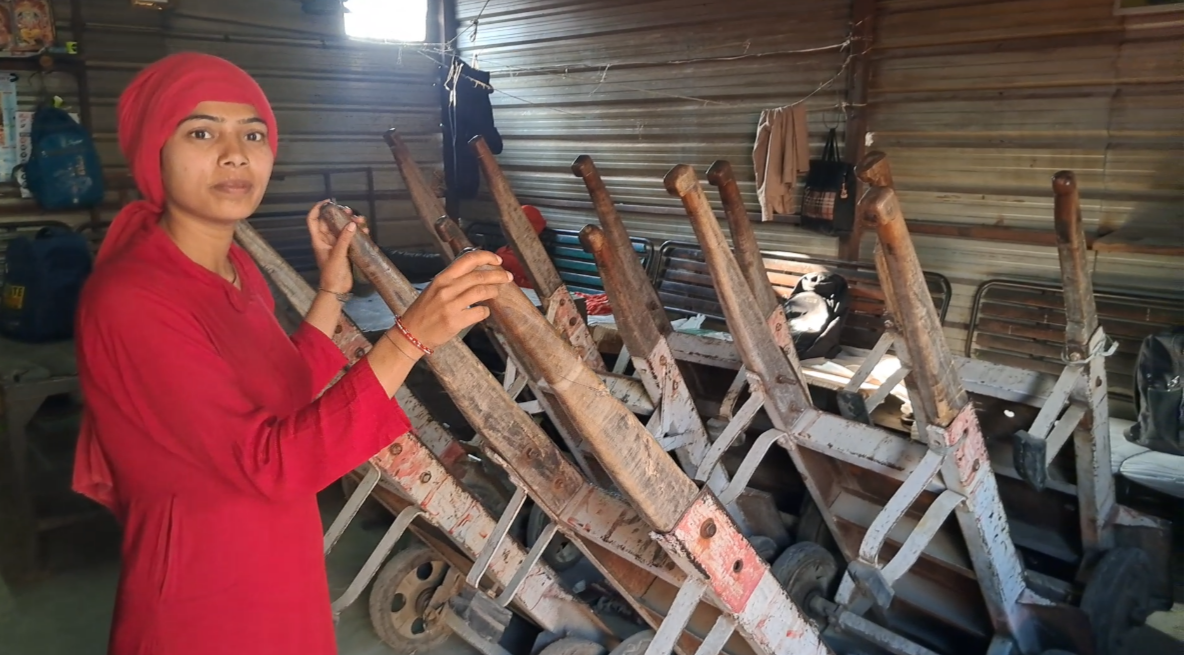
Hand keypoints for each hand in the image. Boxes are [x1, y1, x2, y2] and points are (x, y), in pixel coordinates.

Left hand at [307, 200, 367, 293]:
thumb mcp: (337, 255)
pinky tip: (365, 232)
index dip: (317, 208)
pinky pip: (350, 238)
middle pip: (330, 222)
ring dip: (351, 223)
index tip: (328, 202)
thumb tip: (352, 224)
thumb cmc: (332, 272)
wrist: (337, 289)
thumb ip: (344, 239)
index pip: (313, 220)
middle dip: (340, 215)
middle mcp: (326, 240)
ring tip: (361, 221)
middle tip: (350, 211)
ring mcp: (336, 245)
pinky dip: (357, 233)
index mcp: (319, 240)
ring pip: (342, 229)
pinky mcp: (345, 251)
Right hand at [390, 250, 512, 353]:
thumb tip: (477, 273)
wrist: (411, 334)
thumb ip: (454, 280)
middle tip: (508, 277)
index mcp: (442, 278)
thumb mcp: (435, 289)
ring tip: (496, 292)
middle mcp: (447, 288)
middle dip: (498, 275)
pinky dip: (485, 311)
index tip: (498, 261)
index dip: (486, 257)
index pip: (467, 259)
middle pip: (479, 276)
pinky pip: (479, 312)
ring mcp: (451, 305)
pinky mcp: (456, 321)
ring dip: (493, 291)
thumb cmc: (424, 311)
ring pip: (482, 292)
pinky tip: (483, 312)